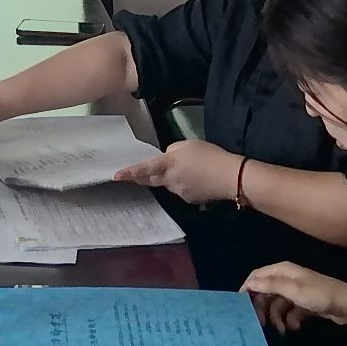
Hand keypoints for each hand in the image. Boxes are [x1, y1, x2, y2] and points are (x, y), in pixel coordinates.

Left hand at [113, 139, 242, 203]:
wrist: (231, 177)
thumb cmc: (210, 156)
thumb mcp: (188, 145)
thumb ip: (172, 151)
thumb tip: (167, 158)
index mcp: (167, 164)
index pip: (144, 169)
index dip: (130, 172)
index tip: (115, 176)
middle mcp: (170, 181)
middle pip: (152, 179)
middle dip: (145, 176)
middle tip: (138, 173)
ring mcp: (179, 193)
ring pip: (168, 184)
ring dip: (170, 178)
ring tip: (189, 169)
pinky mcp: (190, 200)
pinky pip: (181, 190)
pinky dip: (185, 184)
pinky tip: (199, 178)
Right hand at [240, 261, 346, 327]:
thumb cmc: (319, 295)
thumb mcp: (293, 290)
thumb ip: (270, 285)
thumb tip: (249, 282)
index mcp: (283, 271)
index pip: (257, 276)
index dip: (248, 289)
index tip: (242, 306)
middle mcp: (287, 279)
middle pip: (266, 292)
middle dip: (263, 308)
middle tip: (260, 323)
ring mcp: (296, 292)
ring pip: (277, 304)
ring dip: (277, 317)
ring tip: (281, 330)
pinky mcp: (304, 304)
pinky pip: (289, 312)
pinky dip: (290, 320)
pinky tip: (294, 328)